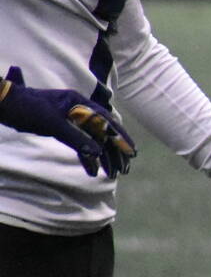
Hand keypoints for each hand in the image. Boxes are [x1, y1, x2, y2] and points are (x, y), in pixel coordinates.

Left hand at [0, 66, 134, 176]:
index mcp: (80, 103)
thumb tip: (97, 152)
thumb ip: (76, 137)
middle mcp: (79, 111)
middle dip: (114, 151)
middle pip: (103, 133)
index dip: (120, 136)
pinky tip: (92, 171)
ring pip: (93, 140)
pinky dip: (86, 158)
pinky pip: (80, 145)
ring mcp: (71, 121)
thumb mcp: (52, 123)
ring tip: (112, 174)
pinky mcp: (63, 130)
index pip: (106, 121)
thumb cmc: (27, 108)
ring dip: (102, 157)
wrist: (5, 106)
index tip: (131, 151)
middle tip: (125, 168)